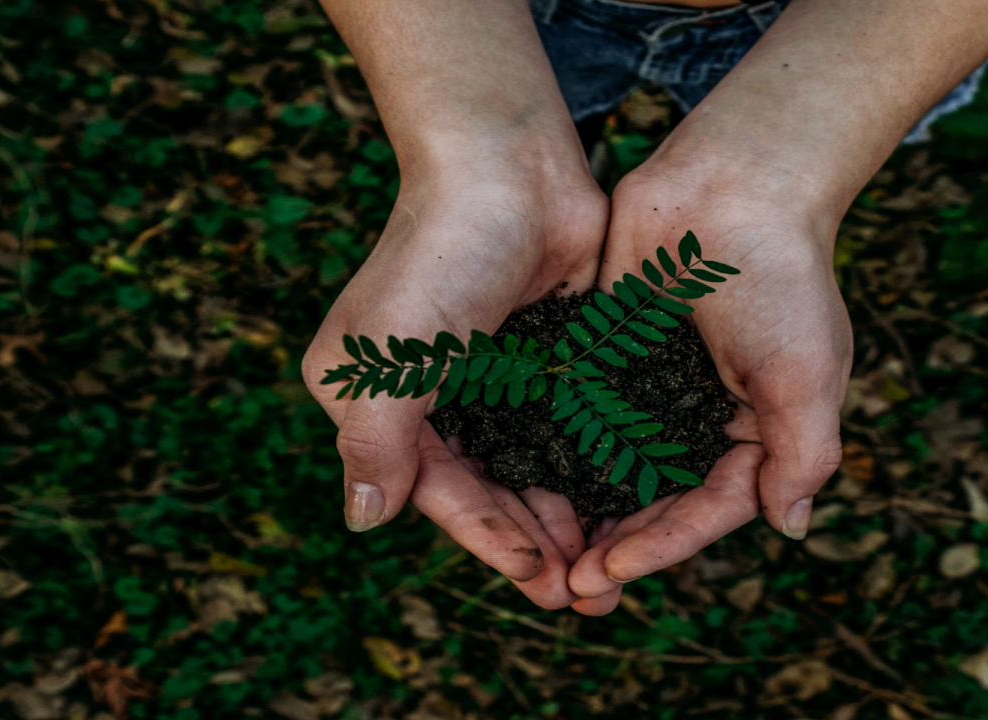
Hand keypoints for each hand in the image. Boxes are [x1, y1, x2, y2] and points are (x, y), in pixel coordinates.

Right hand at [302, 164, 607, 608]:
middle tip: (584, 596)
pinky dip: (589, 470)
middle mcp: (429, 395)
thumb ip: (376, 437)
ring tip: (608, 570)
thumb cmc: (440, 252)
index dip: (487, 540)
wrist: (510, 165)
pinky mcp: (542, 358)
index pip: (436, 489)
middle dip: (532, 545)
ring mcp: (490, 377)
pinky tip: (623, 505)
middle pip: (486, 490)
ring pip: (530, 469)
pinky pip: (565, 430)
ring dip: (565, 520)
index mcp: (377, 398)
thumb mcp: (394, 350)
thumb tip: (364, 521)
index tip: (539, 579)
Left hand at [566, 157, 852, 613]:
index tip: (610, 570)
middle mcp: (698, 419)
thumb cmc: (783, 277)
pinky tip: (515, 476)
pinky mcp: (607, 354)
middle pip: (651, 501)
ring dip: (578, 510)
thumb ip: (801, 454)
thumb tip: (790, 528)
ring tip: (538, 550)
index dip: (661, 546)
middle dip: (613, 544)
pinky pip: (579, 411)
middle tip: (567, 585)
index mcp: (752, 433)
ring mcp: (650, 388)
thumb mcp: (807, 373)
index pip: (705, 510)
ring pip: (609, 466)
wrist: (734, 181)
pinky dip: (554, 447)